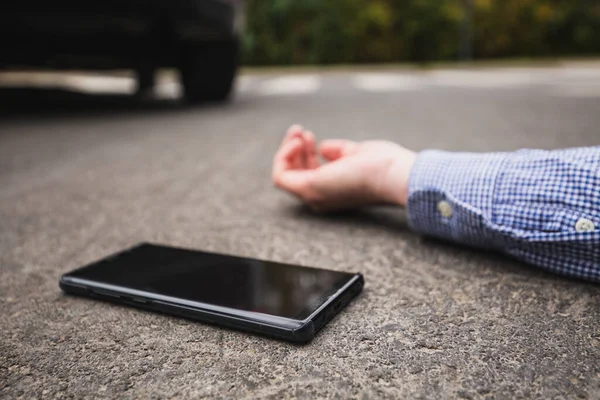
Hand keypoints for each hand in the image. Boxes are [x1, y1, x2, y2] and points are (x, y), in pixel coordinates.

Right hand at [272, 125, 416, 210]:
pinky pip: (281, 177)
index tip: (311, 136)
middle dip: (293, 149)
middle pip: (295, 174)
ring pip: (285, 175)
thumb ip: (339, 152)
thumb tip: (322, 148)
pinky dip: (283, 157)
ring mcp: (314, 195)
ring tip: (298, 132)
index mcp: (335, 191)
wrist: (394, 175)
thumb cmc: (384, 165)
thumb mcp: (357, 153)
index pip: (310, 174)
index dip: (306, 153)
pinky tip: (297, 141)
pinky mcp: (309, 189)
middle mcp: (322, 198)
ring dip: (286, 150)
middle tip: (299, 130)